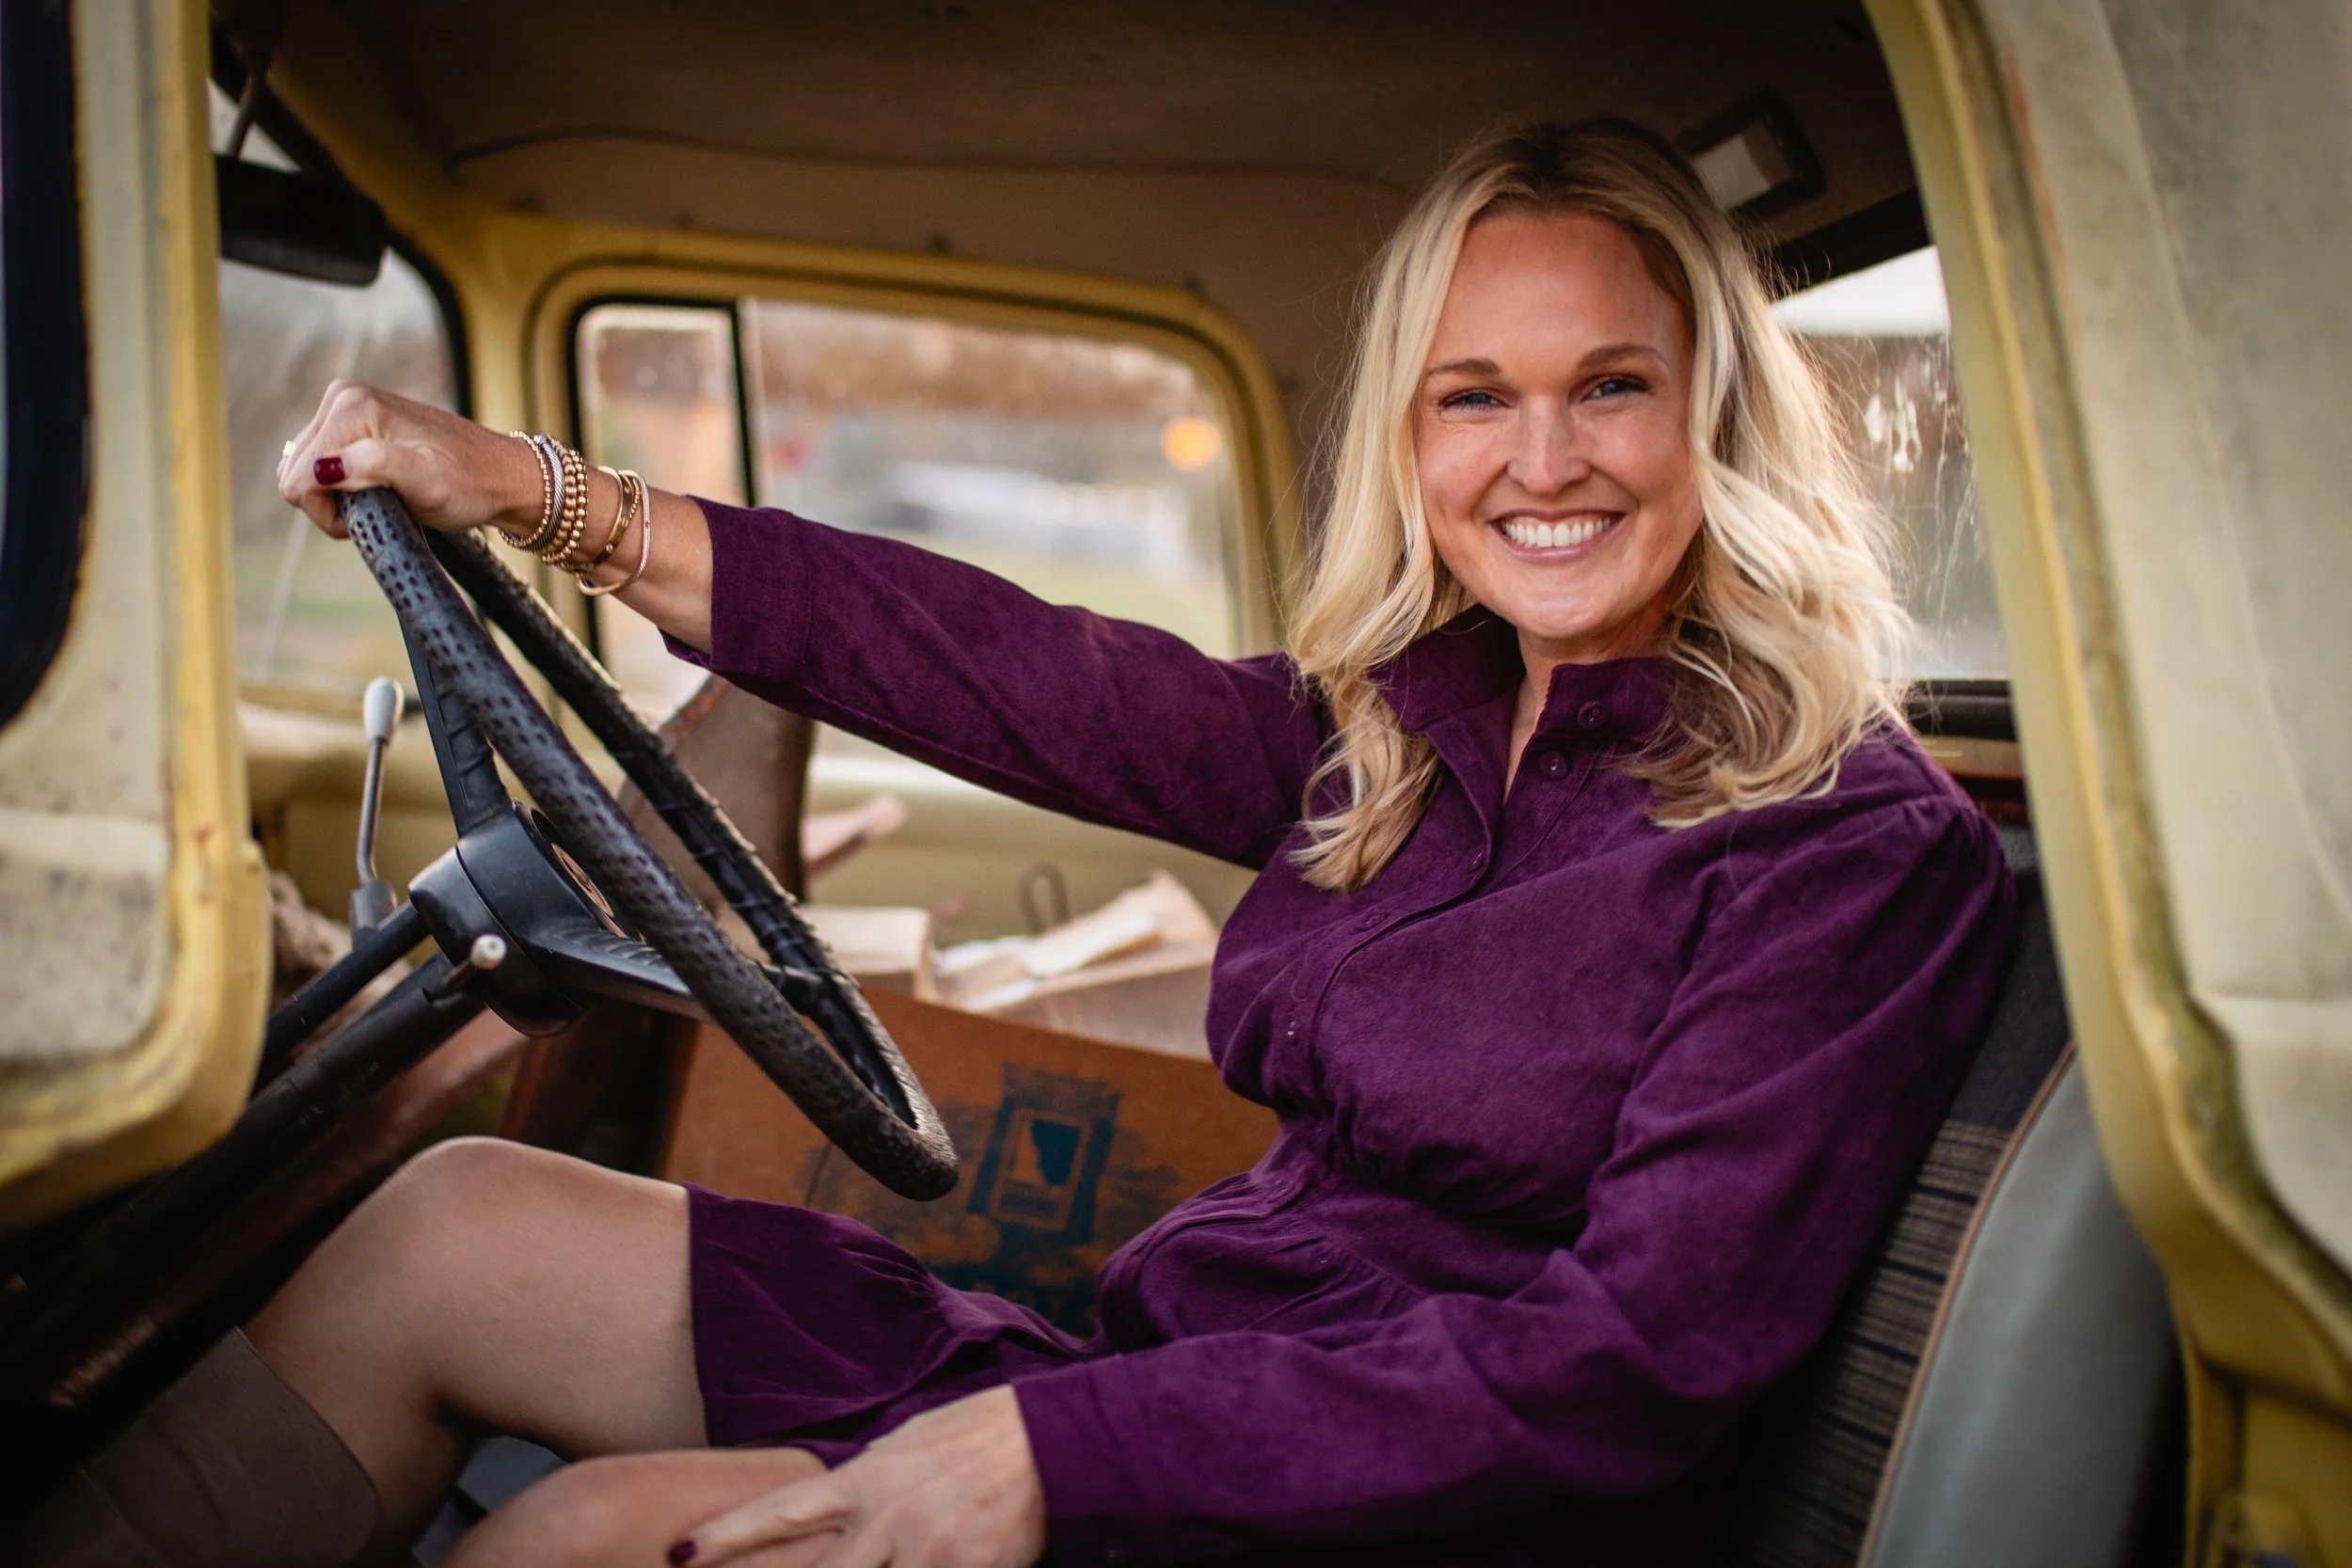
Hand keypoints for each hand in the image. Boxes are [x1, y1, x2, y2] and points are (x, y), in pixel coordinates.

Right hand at [276, 379, 544, 539]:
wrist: (501, 474)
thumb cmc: (468, 484)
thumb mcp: (425, 483)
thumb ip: (372, 468)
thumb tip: (322, 467)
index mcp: (351, 407)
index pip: (298, 479)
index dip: (330, 512)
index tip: (375, 512)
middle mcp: (343, 397)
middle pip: (296, 472)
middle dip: (331, 502)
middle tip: (383, 506)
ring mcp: (347, 406)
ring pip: (307, 471)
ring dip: (339, 496)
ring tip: (386, 497)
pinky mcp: (354, 420)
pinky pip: (323, 463)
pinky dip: (344, 485)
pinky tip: (378, 487)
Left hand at [673, 1386, 1046, 1567]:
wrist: (1050, 1442)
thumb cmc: (975, 1434)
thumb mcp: (906, 1444)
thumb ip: (862, 1480)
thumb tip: (825, 1500)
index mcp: (868, 1478)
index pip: (782, 1511)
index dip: (727, 1535)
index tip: (680, 1555)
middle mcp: (889, 1518)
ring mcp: (930, 1553)